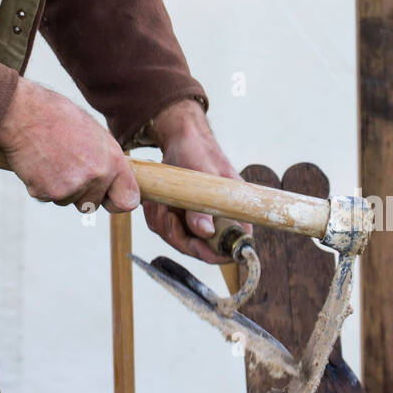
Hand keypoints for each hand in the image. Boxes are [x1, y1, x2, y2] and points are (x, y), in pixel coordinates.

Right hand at [0, 78, 140, 215]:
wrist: (24, 113)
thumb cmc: (56, 116)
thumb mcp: (93, 133)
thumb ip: (105, 160)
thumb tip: (110, 179)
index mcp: (112, 159)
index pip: (128, 200)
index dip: (116, 201)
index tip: (108, 199)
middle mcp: (96, 176)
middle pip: (92, 204)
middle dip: (81, 192)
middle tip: (66, 165)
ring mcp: (71, 186)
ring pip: (68, 201)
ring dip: (59, 187)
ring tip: (51, 158)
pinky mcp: (47, 192)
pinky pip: (47, 198)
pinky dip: (41, 185)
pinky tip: (38, 163)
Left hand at [140, 99, 252, 264]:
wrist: (180, 140)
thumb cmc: (198, 151)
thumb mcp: (201, 173)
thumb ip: (202, 205)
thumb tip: (206, 233)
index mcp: (236, 212)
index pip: (232, 248)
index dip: (213, 253)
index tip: (193, 241)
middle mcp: (220, 221)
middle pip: (200, 250)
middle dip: (178, 234)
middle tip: (168, 214)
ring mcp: (199, 221)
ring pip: (178, 241)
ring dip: (164, 222)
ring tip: (162, 200)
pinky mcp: (182, 218)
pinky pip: (165, 229)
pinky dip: (156, 216)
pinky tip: (157, 199)